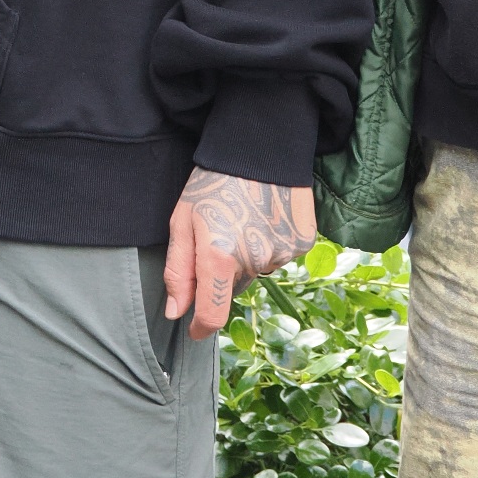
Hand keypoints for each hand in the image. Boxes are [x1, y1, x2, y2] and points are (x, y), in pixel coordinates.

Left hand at [164, 170, 315, 340]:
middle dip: (221, 273)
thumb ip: (178, 271)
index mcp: (219, 256)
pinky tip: (262, 218)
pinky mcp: (301, 244)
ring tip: (242, 219)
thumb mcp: (182, 222)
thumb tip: (176, 312)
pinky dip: (267, 246)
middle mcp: (254, 261)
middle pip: (232, 287)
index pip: (212, 314)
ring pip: (256, 272)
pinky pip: (277, 258)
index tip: (192, 329)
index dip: (200, 326)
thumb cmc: (212, 183)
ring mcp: (282, 253)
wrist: (259, 148)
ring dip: (246, 258)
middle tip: (216, 234)